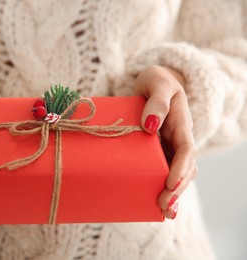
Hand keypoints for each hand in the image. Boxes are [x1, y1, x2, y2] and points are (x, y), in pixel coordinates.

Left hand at [134, 65, 196, 219]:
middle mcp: (178, 140)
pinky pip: (161, 171)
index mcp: (181, 125)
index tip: (170, 183)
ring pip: (175, 174)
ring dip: (171, 194)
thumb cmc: (156, 82)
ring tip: (162, 212)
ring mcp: (169, 148)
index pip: (186, 150)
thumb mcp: (157, 83)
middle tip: (164, 206)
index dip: (180, 168)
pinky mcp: (157, 152)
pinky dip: (160, 187)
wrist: (154, 85)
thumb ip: (157, 101)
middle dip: (176, 189)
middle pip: (184, 168)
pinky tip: (153, 204)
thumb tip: (150, 124)